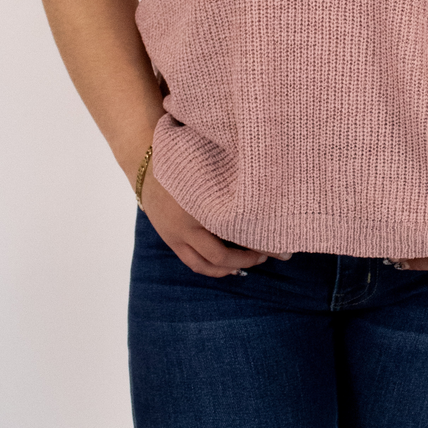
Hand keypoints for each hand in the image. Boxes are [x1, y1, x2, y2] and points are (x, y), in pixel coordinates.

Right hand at [139, 171, 290, 276]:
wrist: (146, 163)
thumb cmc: (187, 158)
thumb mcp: (214, 166)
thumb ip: (237, 182)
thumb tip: (273, 195)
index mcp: (201, 204)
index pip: (236, 231)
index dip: (259, 241)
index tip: (280, 244)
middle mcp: (186, 225)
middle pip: (220, 256)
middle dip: (246, 260)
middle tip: (267, 256)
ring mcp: (175, 235)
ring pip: (203, 265)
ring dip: (227, 269)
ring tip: (249, 265)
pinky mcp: (169, 239)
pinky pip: (192, 261)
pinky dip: (211, 266)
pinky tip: (229, 264)